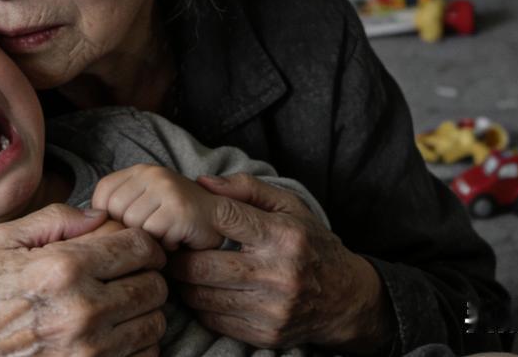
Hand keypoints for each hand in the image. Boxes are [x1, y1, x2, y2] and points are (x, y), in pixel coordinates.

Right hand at [0, 203, 168, 356]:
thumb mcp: (2, 241)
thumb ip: (57, 220)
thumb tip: (100, 215)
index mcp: (63, 268)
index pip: (141, 247)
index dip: (143, 243)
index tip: (131, 247)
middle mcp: (81, 311)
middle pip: (155, 286)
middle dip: (146, 275)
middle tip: (126, 276)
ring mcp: (86, 351)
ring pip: (154, 324)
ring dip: (143, 312)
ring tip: (118, 305)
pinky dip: (136, 346)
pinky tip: (112, 335)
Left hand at [92, 165, 225, 250]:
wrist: (221, 221)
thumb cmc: (177, 220)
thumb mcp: (143, 204)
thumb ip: (116, 208)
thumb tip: (82, 227)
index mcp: (139, 170)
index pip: (102, 196)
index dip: (110, 220)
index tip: (131, 228)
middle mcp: (152, 173)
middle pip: (114, 213)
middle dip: (131, 232)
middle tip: (154, 234)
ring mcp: (167, 188)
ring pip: (133, 226)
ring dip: (149, 241)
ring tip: (166, 236)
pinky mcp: (179, 208)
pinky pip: (153, 236)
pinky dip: (165, 246)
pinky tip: (178, 240)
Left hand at [168, 174, 389, 351]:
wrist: (346, 299)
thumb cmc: (311, 244)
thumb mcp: (290, 206)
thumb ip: (246, 189)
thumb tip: (202, 183)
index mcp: (283, 235)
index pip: (225, 219)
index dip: (192, 218)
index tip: (177, 220)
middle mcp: (278, 274)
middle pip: (202, 266)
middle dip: (178, 258)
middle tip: (170, 250)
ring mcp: (271, 309)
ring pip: (202, 297)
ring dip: (184, 284)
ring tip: (183, 270)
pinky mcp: (265, 334)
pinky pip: (213, 320)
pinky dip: (201, 306)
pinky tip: (203, 292)